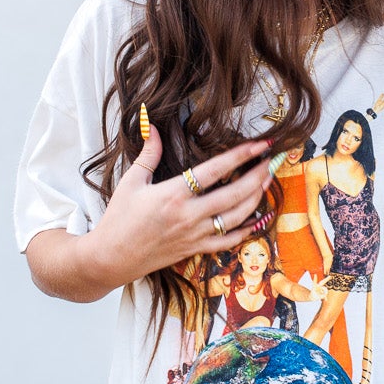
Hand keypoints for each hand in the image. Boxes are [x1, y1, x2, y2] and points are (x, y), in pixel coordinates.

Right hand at [92, 123, 273, 288]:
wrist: (111, 258)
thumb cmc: (118, 219)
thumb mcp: (131, 182)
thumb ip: (148, 153)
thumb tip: (151, 125)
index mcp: (173, 194)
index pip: (215, 170)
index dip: (241, 155)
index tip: (259, 144)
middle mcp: (189, 215)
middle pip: (235, 194)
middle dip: (258, 175)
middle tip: (272, 160)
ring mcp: (195, 235)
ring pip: (236, 217)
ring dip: (256, 198)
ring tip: (267, 181)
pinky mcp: (195, 249)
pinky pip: (228, 241)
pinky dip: (246, 231)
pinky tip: (258, 219)